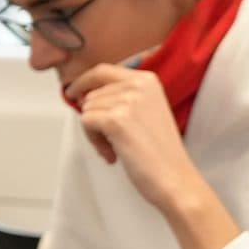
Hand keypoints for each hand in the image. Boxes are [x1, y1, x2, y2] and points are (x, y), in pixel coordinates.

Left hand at [62, 61, 206, 214]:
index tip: (73, 92)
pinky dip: (94, 141)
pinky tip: (112, 154)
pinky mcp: (116, 120)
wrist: (175, 178)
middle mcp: (138, 85)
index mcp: (147, 80)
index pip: (102, 71)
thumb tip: (85, 96)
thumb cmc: (161, 153)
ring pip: (87, 109)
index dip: (83, 82)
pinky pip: (86, 122)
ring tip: (116, 148)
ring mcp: (127, 101)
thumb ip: (122, 97)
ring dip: (95, 132)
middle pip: (92, 93)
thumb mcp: (147, 111)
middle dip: (95, 116)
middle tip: (111, 140)